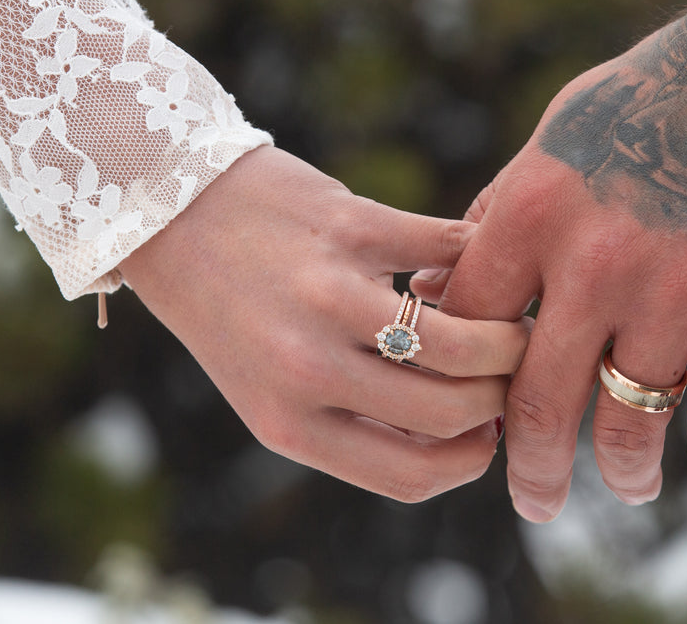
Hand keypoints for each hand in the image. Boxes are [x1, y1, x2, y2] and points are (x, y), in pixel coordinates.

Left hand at [120, 146, 529, 501]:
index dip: (474, 461)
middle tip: (512, 370)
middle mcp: (306, 369)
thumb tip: (464, 430)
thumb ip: (352, 417)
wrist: (173, 210)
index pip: (413, 475)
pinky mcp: (353, 226)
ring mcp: (330, 296)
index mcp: (287, 424)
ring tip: (513, 323)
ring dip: (509, 337)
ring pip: (464, 344)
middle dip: (502, 396)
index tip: (492, 433)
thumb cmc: (231, 306)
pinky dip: (481, 259)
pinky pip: (451, 252)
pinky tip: (478, 262)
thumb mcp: (270, 385)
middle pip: (451, 412)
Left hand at [414, 0, 686, 520]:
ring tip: (628, 485)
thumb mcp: (559, 137)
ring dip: (625, 473)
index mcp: (535, 214)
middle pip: (538, 406)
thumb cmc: (659, 98)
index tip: (476, 416)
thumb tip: (441, 288)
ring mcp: (679, 296)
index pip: (467, 331)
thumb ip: (503, 213)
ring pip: (629, 428)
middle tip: (534, 501)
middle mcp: (596, 264)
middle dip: (531, 472)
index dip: (463, 385)